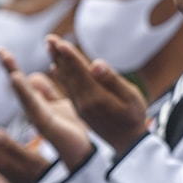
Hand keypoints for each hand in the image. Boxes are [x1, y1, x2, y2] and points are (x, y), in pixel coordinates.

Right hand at [0, 48, 93, 169]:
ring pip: (24, 94)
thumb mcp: (59, 104)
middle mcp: (36, 109)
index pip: (25, 80)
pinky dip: (25, 92)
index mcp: (39, 103)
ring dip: (15, 77)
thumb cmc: (70, 130)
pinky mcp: (45, 124)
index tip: (1, 50)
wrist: (83, 153)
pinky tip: (17, 78)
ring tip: (6, 59)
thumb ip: (47, 91)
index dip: (14, 65)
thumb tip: (31, 75)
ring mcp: (39, 116)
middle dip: (9, 67)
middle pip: (20, 85)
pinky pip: (34, 106)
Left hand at [45, 35, 148, 156]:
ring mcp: (80, 106)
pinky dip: (61, 75)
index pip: (80, 72)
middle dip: (59, 56)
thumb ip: (112, 80)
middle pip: (69, 74)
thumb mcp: (130, 97)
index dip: (70, 57)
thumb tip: (95, 64)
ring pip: (66, 80)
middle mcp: (83, 102)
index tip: (60, 43)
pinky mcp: (80, 109)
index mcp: (95, 98)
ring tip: (50, 47)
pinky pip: (68, 88)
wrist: (127, 143)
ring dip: (58, 62)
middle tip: (49, 39)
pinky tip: (56, 67)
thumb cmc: (134, 117)